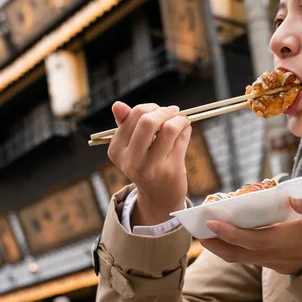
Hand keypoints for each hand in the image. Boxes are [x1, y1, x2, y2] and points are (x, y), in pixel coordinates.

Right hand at [107, 102, 191, 225]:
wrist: (159, 197)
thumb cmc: (146, 164)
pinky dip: (185, 129)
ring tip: (182, 120)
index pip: (132, 117)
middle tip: (172, 111)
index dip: (150, 108)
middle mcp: (131, 160)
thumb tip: (118, 105)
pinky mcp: (170, 170)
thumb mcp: (131, 146)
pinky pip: (181, 139)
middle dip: (164, 111)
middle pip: (148, 121)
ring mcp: (151, 167)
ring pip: (169, 129)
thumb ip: (125, 124)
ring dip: (179, 118)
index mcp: (116, 150)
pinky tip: (185, 129)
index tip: (159, 110)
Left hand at [201, 198, 301, 274]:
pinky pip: (250, 257)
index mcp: (286, 241)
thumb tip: (293, 196)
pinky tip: (230, 236)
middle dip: (213, 243)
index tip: (210, 221)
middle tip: (194, 230)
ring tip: (205, 233)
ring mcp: (275, 262)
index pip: (249, 239)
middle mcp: (275, 255)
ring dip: (221, 247)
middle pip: (236, 253)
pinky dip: (235, 248)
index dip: (228, 232)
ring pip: (240, 258)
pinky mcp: (277, 264)